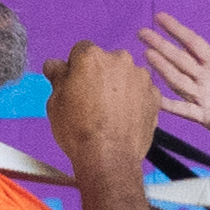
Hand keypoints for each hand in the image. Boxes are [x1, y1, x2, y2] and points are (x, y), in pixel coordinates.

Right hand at [40, 38, 158, 171]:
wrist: (109, 158)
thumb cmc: (78, 131)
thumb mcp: (55, 102)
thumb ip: (58, 77)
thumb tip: (54, 65)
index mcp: (91, 56)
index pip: (81, 51)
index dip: (76, 68)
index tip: (75, 84)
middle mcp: (120, 60)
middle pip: (106, 61)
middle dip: (100, 75)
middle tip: (92, 100)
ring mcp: (141, 78)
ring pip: (126, 76)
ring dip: (119, 87)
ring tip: (110, 112)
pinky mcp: (155, 97)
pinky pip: (142, 92)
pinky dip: (135, 101)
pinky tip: (125, 118)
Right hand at [137, 15, 209, 179]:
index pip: (193, 44)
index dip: (177, 31)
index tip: (159, 17)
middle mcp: (207, 81)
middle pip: (180, 59)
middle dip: (161, 46)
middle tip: (142, 32)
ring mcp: (205, 99)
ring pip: (179, 80)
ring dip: (163, 68)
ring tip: (147, 54)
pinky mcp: (208, 118)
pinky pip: (186, 110)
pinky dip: (170, 105)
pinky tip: (155, 97)